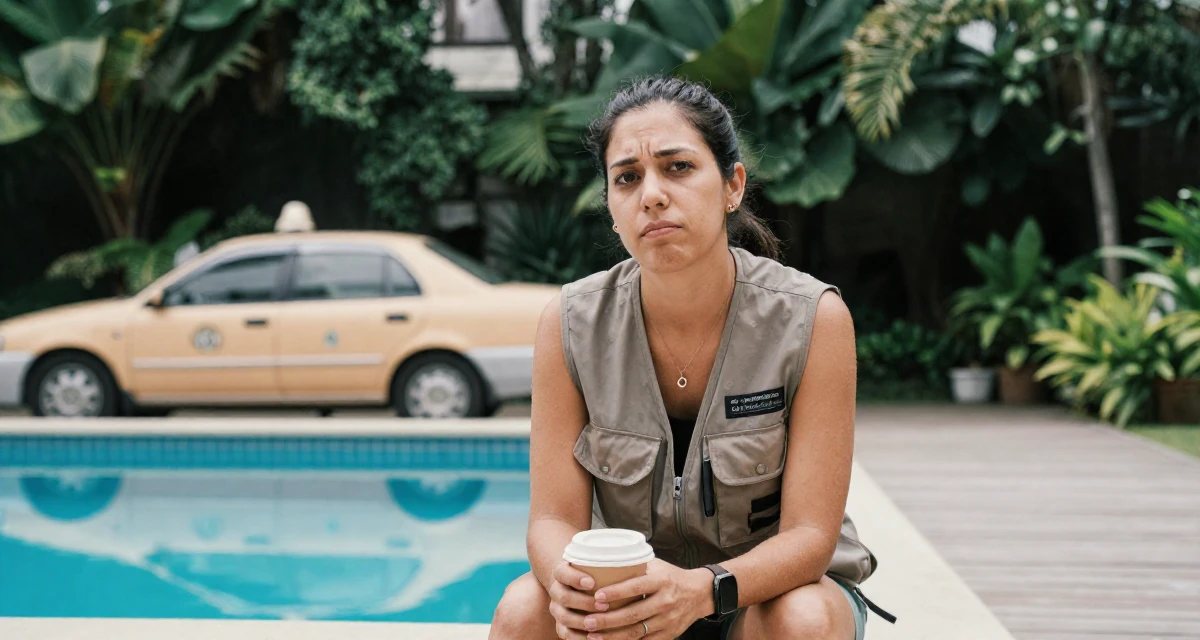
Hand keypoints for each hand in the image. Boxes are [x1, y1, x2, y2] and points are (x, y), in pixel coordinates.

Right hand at [548, 561, 606, 637]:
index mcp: (562, 572)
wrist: (579, 588)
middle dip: (584, 602)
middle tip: (604, 605)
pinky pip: (565, 633)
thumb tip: (635, 565)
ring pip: (564, 617)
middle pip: (564, 596)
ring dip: (582, 621)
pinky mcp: (560, 625)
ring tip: (601, 622)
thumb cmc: (595, 574)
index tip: (592, 583)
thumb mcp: (597, 567)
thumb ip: (607, 566)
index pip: (562, 572)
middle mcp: (556, 590)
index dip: (575, 578)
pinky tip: (594, 637)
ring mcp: (557, 609)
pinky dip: (579, 637)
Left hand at [572, 559, 714, 639]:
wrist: (700, 593)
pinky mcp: (668, 634)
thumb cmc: (671, 577)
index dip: (616, 592)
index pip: (636, 587)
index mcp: (661, 581)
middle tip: (587, 621)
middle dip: (608, 620)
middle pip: (633, 614)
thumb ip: (635, 567)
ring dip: (612, 636)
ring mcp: (667, 620)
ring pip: (637, 631)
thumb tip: (604, 562)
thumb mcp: (657, 566)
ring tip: (592, 636)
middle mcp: (665, 601)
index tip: (597, 596)